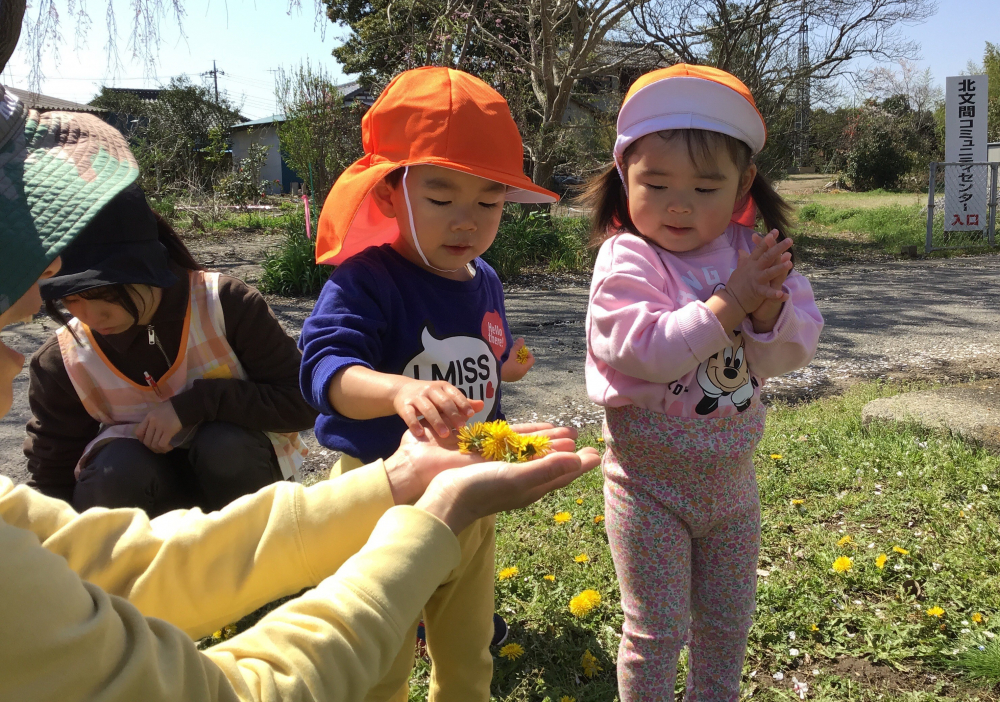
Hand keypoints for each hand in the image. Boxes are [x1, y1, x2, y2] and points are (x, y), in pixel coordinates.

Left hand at [135, 401, 182, 453]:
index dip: (142, 440)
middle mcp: (152, 422)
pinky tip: (170, 447)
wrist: (184, 406)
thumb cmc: (172, 408)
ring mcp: (160, 426)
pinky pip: (162, 444)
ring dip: (159, 450)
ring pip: (154, 444)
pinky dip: (165, 448)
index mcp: (149, 417)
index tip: (149, 442)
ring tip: (166, 448)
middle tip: (159, 448)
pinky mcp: (168, 431)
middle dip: (152, 448)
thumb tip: (151, 433)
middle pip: (146, 441)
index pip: (139, 432)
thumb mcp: (158, 412)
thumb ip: (153, 420)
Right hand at [392, 379, 480, 437]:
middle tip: (461, 427)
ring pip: (427, 409)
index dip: (463, 404)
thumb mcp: (445, 396)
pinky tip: (420, 433)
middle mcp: (430, 389)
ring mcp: (416, 397)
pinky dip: (414, 424)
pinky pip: (409, 415)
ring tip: (444, 435)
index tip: (471, 415)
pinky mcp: (404, 405)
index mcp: (443, 386)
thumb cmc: (429, 396)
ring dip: (437, 421)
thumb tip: (481, 405)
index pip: (455, 394)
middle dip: (453, 414)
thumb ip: (462, 402)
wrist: (402, 390)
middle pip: (443, 401)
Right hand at [414, 446, 601, 533]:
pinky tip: (525, 447)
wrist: (447, 500)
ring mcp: (508, 478)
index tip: (597, 453)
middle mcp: (524, 484)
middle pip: (553, 468)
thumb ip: (547, 468)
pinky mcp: (493, 472)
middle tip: (586, 446)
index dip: (580, 464)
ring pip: (536, 462)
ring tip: (564, 441)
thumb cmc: (482, 489)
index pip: (563, 474)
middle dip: (570, 458)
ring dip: (551, 451)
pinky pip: (518, 459)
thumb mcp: (518, 477)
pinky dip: (528, 450)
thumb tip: (578, 460)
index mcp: (534, 487)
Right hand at [501, 338, 534, 381]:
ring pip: (520, 367)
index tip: (520, 351)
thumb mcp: (511, 355)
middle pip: (525, 363)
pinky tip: (507, 363)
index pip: (531, 359)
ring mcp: (516, 377)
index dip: (527, 353)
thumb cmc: (504, 366)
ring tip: (510, 357)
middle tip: (514, 353)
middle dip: (521, 356)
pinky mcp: (511, 378)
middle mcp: (522, 374)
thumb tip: (521, 339)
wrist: (494, 377)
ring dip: (517, 361)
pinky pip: (515, 370)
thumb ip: (517, 347)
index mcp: (524, 369)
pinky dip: (513, 365)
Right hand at [725, 230, 792, 314]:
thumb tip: (741, 250)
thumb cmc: (735, 285)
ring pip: (769, 272)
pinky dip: (774, 294)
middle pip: (767, 257)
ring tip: (790, 263)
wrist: (730, 300)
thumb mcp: (739, 270)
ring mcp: (756, 280)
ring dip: (779, 268)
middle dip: (778, 248)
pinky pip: (767, 292)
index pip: (760, 249)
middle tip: (789, 240)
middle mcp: (754, 270)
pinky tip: (783, 294)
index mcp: (751, 264)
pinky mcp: (757, 292)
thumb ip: (743, 260)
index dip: (767, 240)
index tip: (775, 231)